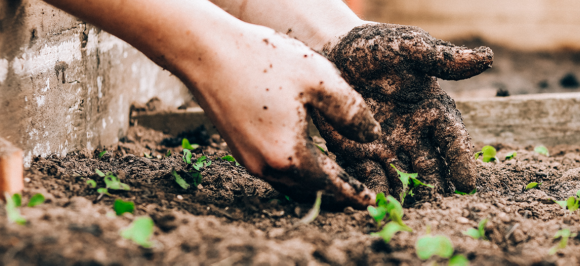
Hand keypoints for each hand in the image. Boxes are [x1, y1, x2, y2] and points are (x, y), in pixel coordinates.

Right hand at [181, 24, 382, 207]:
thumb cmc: (264, 61)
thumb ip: (351, 112)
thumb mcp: (320, 80)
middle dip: (336, 193)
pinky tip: (307, 158)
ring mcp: (248, 159)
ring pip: (291, 183)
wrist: (206, 52)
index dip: (353, 193)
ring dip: (315, 184)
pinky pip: (275, 170)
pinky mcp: (239, 148)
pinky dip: (297, 171)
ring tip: (337, 179)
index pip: (331, 185)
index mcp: (289, 155)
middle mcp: (266, 166)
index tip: (371, 202)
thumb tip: (373, 136)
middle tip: (358, 194)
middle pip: (310, 190)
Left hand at [312, 23, 492, 200]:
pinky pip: (369, 175)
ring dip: (407, 195)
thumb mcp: (410, 47)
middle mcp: (414, 134)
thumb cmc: (378, 46)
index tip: (467, 183)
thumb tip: (486, 57)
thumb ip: (442, 58)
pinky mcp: (358, 152)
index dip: (461, 161)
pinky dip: (374, 189)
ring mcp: (387, 146)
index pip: (453, 140)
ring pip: (402, 177)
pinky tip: (375, 202)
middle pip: (431, 167)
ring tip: (409, 211)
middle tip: (440, 207)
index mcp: (433, 110)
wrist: (334, 50)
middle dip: (436, 188)